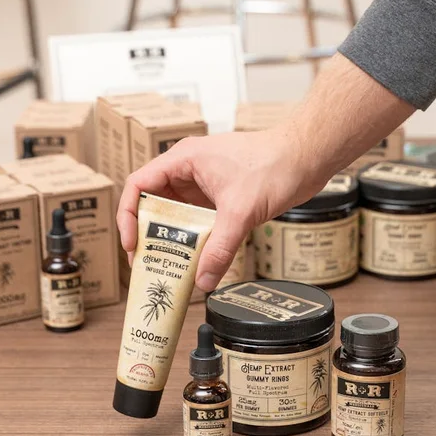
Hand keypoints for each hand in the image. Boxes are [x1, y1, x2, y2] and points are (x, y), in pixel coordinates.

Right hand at [117, 128, 327, 291]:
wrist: (307, 157)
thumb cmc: (276, 165)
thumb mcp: (240, 211)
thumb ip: (220, 248)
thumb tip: (203, 278)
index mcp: (183, 159)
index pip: (138, 185)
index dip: (128, 215)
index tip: (133, 243)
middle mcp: (189, 169)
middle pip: (154, 203)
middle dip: (149, 233)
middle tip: (148, 263)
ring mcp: (205, 182)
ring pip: (177, 214)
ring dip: (173, 239)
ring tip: (170, 266)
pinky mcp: (221, 195)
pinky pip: (198, 219)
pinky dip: (195, 238)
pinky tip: (198, 258)